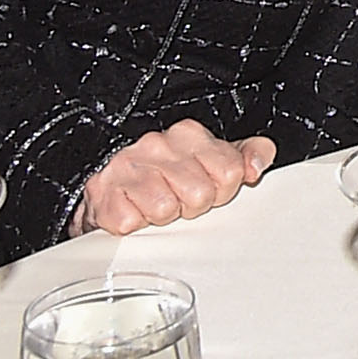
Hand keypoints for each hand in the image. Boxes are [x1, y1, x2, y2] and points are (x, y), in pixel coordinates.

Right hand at [74, 120, 275, 234]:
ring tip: (155, 206)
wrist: (111, 188)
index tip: (208, 189)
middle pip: (200, 195)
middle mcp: (157, 144)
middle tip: (178, 201)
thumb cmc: (167, 176)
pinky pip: (130, 222)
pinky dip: (134, 224)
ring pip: (165, 210)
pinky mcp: (102, 192)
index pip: (231, 171)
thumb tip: (256, 166)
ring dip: (162, 217)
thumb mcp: (216, 160)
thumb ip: (250, 155)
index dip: (222, 191)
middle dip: (191, 207)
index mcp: (189, 134)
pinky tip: (134, 211)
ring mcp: (126, 166)